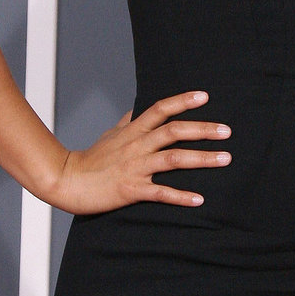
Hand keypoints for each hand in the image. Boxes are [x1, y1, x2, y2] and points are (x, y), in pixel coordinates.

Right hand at [50, 90, 230, 214]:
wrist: (68, 181)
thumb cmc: (91, 159)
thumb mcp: (110, 135)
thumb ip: (128, 122)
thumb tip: (138, 109)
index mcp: (133, 131)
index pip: (160, 109)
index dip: (182, 101)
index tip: (205, 96)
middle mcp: (137, 146)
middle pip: (173, 131)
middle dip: (202, 130)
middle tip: (227, 131)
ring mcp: (135, 167)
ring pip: (172, 159)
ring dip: (201, 159)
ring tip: (225, 159)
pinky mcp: (132, 189)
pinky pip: (160, 192)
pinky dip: (180, 196)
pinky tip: (199, 199)